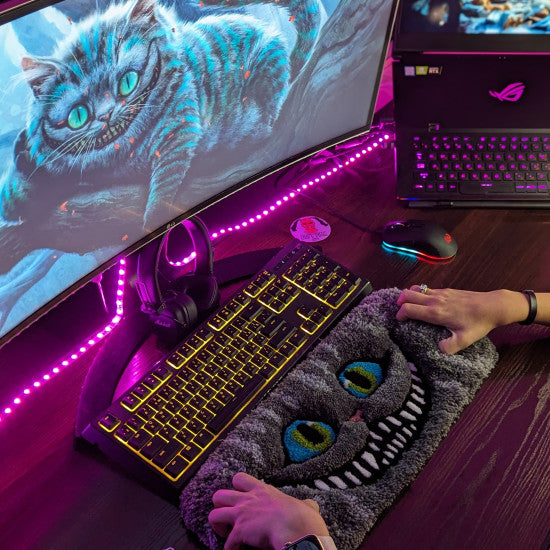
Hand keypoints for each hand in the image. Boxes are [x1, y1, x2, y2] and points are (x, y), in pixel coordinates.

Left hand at [208, 472, 329, 549]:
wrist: (297, 529)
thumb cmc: (303, 517)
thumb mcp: (305, 506)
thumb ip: (304, 505)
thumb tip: (311, 506)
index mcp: (263, 491)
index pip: (240, 479)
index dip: (236, 489)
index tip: (242, 500)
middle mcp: (248, 500)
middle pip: (219, 495)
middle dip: (221, 507)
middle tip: (230, 519)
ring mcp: (241, 515)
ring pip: (214, 514)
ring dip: (218, 526)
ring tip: (228, 534)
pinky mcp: (239, 532)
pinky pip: (227, 544)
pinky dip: (230, 549)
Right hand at [396, 286, 529, 354]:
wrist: (493, 306)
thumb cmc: (478, 323)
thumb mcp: (465, 340)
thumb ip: (450, 347)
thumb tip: (438, 349)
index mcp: (436, 313)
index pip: (409, 308)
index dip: (400, 314)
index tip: (399, 321)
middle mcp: (435, 300)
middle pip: (407, 294)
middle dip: (399, 302)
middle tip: (400, 311)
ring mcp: (440, 293)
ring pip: (415, 289)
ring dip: (408, 295)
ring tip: (408, 305)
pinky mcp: (446, 290)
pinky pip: (426, 288)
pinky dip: (419, 293)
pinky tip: (424, 302)